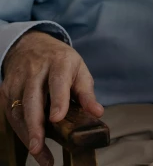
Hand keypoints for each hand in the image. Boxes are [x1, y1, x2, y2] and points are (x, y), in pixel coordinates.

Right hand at [1, 30, 102, 165]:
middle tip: (38, 147)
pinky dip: (20, 130)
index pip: (58, 81)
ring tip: (38, 152)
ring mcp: (20, 79)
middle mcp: (36, 69)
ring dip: (27, 132)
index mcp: (59, 61)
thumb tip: (98, 113)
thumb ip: (87, 93)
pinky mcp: (8, 89)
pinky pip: (11, 112)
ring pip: (20, 108)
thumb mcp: (78, 70)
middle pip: (33, 97)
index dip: (58, 100)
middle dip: (35, 124)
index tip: (57, 118)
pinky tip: (30, 142)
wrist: (33, 45)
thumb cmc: (61, 62)